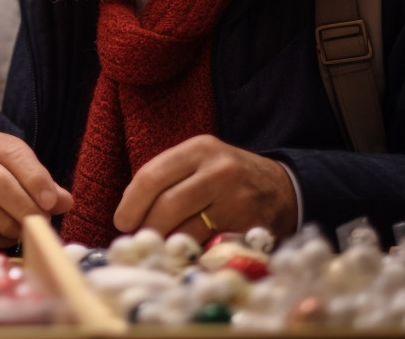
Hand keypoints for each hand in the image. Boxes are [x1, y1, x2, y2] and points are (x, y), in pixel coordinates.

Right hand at [0, 133, 72, 247]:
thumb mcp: (23, 180)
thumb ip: (45, 190)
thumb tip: (65, 202)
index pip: (15, 155)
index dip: (35, 179)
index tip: (50, 203)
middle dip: (22, 206)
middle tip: (37, 224)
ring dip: (4, 224)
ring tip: (20, 234)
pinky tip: (1, 239)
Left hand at [112, 134, 296, 241]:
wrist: (282, 189)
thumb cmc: (227, 177)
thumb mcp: (199, 162)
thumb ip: (168, 178)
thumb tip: (129, 212)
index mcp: (198, 149)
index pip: (152, 176)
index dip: (131, 203)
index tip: (122, 221)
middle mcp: (218, 171)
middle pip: (167, 205)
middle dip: (147, 227)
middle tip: (139, 240)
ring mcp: (236, 200)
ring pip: (187, 229)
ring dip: (166, 244)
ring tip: (159, 248)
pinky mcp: (249, 227)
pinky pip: (210, 246)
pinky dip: (192, 254)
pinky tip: (185, 255)